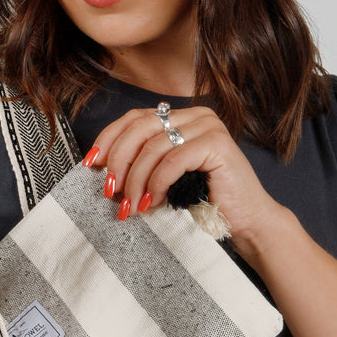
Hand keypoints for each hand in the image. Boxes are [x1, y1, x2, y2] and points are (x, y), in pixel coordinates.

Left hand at [85, 104, 285, 252]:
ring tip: (133, 205)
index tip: (91, 163)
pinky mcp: (217, 142)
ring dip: (137, 179)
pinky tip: (154, 201)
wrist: (245, 221)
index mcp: (181, 117)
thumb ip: (141, 166)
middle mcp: (195, 115)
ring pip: (154, 146)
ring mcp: (208, 125)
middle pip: (140, 128)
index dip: (109, 138)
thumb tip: (102, 170)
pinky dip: (158, 182)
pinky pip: (174, 160)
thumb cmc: (204, 202)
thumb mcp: (163, 179)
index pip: (134, 118)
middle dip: (119, 161)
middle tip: (110, 190)